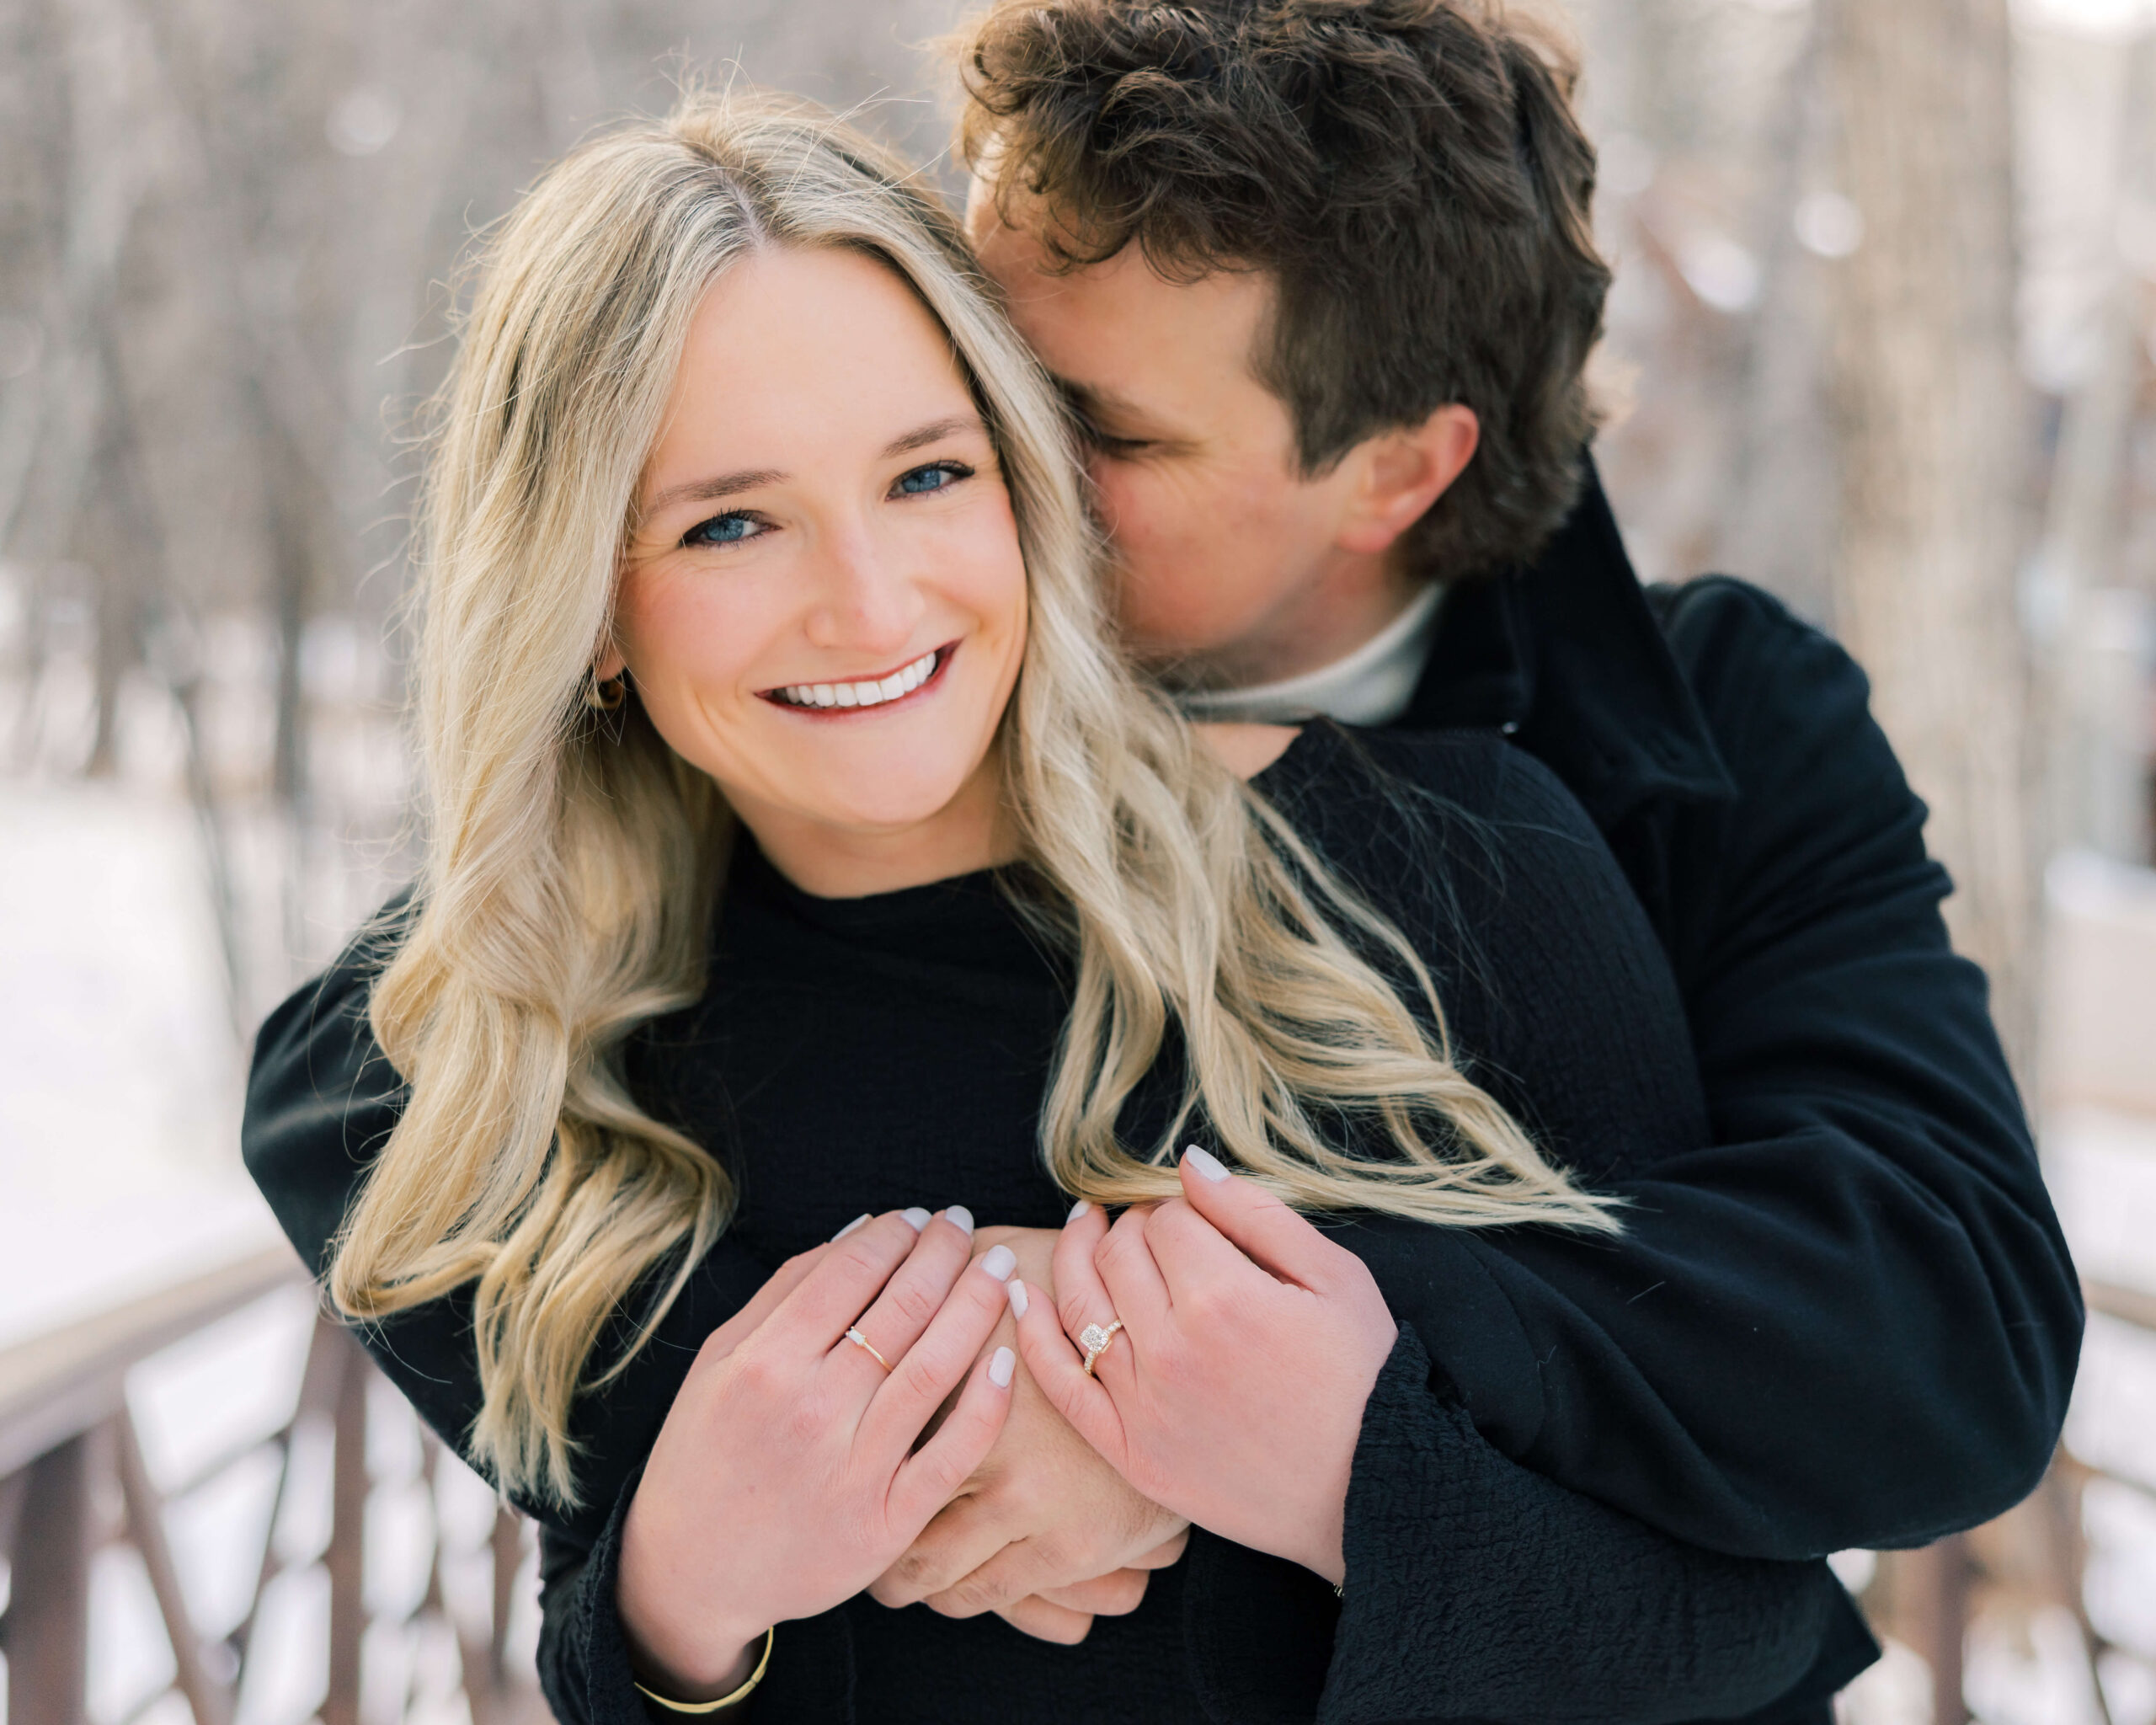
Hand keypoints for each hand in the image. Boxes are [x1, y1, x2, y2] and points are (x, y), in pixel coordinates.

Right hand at [618, 1209, 1016, 1699]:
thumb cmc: (705, 1451)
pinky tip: (1005, 1358)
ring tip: (998, 1269)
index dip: (896, 1234)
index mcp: (763, 1364)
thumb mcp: (721, 1361)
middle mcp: (810, 1411)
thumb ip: (785, 1291)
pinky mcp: (886, 1523)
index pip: (850, 1272)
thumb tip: (863, 1228)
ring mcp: (852, 1470)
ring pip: (935, 1367)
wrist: (692, 1570)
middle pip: (902, 1309)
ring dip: (976, 1305)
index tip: (921, 1218)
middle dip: (944, 1254)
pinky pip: (953, 1452)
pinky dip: (987, 1402)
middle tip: (967, 1228)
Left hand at [870, 1227, 1189, 1644]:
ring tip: (898, 1585)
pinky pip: (1003, 1600)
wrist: (1183, 1339)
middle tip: (858, 1559)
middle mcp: (986, 1461)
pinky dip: (972, 1600)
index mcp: (955, 1393)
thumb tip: (866, 1241)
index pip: (874, 1460)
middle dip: (877, 1561)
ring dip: (916, 1589)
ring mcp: (1031, 1514)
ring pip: (946, 1584)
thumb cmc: (1079, 1285)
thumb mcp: (1003, 1263)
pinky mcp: (1075, 1549)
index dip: (845, 1481)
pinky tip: (959, 1590)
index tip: (831, 1490)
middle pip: (902, 1539)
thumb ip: (933, 1273)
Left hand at [1011, 1149, 1397, 1584]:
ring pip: (1081, 1307)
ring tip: (1084, 1231)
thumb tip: (1189, 1163)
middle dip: (1130, 1228)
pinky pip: (1063, 1387)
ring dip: (1075, 1257)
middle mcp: (1173, 1350)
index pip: (1167, 1221)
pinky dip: (1035, 1336)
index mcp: (1225, 1298)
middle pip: (1118, 1256)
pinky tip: (1023, 1294)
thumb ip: (1256, 1214)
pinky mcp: (1133, 1454)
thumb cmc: (1366, 1378)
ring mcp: (1146, 1406)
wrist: (1374, 1490)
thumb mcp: (1335, 1278)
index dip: (1179, 1208)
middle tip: (1147, 1226)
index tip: (1194, 1217)